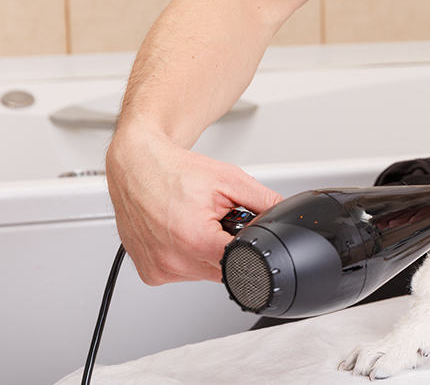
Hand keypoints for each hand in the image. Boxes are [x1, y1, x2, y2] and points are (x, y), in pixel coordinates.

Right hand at [105, 129, 281, 284]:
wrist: (136, 165)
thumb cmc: (174, 171)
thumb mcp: (229, 180)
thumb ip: (264, 202)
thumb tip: (283, 215)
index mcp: (194, 240)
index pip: (242, 261)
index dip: (247, 245)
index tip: (238, 231)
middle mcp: (172, 260)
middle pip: (223, 271)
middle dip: (226, 248)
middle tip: (212, 222)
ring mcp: (158, 269)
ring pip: (203, 274)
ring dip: (206, 254)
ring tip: (194, 224)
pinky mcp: (149, 272)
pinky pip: (182, 273)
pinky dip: (187, 257)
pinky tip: (179, 233)